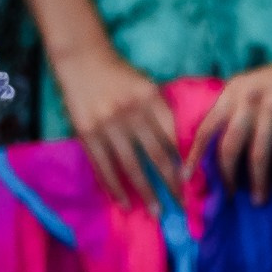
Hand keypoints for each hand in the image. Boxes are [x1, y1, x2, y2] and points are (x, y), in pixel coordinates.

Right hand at [54, 40, 181, 207]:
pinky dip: (114, 186)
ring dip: (146, 192)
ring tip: (157, 212)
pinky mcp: (87, 133)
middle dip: (171, 184)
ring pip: (131, 166)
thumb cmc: (117, 74)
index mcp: (150, 98)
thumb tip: (177, 149)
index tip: (190, 182)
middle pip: (157, 156)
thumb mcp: (145, 85)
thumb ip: (160, 112)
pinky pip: (103, 166)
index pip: (173, 136)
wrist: (81, 58)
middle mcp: (131, 112)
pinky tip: (123, 202)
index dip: (183, 161)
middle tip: (181, 206)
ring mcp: (107, 124)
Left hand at [189, 37, 271, 202]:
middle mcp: (248, 99)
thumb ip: (237, 110)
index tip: (187, 177)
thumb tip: (221, 150)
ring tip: (259, 201)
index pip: (207, 126)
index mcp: (233, 91)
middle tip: (229, 197)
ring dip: (258, 182)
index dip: (195, 154)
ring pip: (257, 156)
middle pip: (229, 146)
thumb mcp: (253, 86)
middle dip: (227, 176)